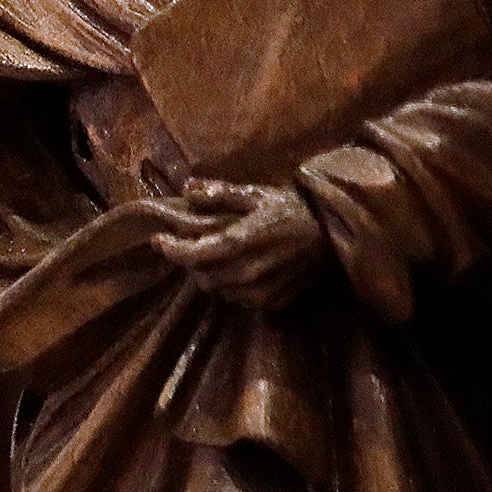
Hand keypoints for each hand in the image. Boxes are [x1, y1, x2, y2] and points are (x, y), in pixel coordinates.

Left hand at [148, 177, 325, 309]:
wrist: (333, 233)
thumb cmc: (292, 208)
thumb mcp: (256, 194)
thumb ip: (220, 193)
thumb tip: (188, 188)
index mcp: (243, 241)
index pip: (196, 254)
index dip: (172, 250)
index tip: (158, 240)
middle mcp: (250, 271)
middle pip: (203, 277)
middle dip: (190, 263)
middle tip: (188, 246)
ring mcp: (263, 290)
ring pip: (219, 291)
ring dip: (209, 276)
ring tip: (211, 258)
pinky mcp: (274, 302)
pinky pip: (240, 300)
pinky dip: (230, 287)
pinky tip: (235, 271)